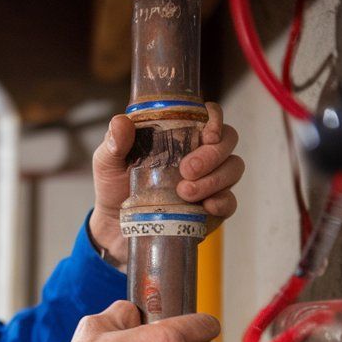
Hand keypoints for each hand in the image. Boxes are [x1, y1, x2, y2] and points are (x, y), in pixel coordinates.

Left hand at [89, 102, 243, 266]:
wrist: (115, 225)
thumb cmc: (115, 186)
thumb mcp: (108, 162)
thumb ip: (114, 142)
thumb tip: (121, 123)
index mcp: (178, 135)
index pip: (208, 116)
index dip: (215, 119)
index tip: (207, 134)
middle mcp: (200, 153)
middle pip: (228, 141)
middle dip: (212, 154)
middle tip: (187, 169)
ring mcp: (210, 180)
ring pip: (233, 168)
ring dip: (214, 179)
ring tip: (184, 191)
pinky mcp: (212, 207)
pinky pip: (230, 201)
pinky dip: (223, 202)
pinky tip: (206, 206)